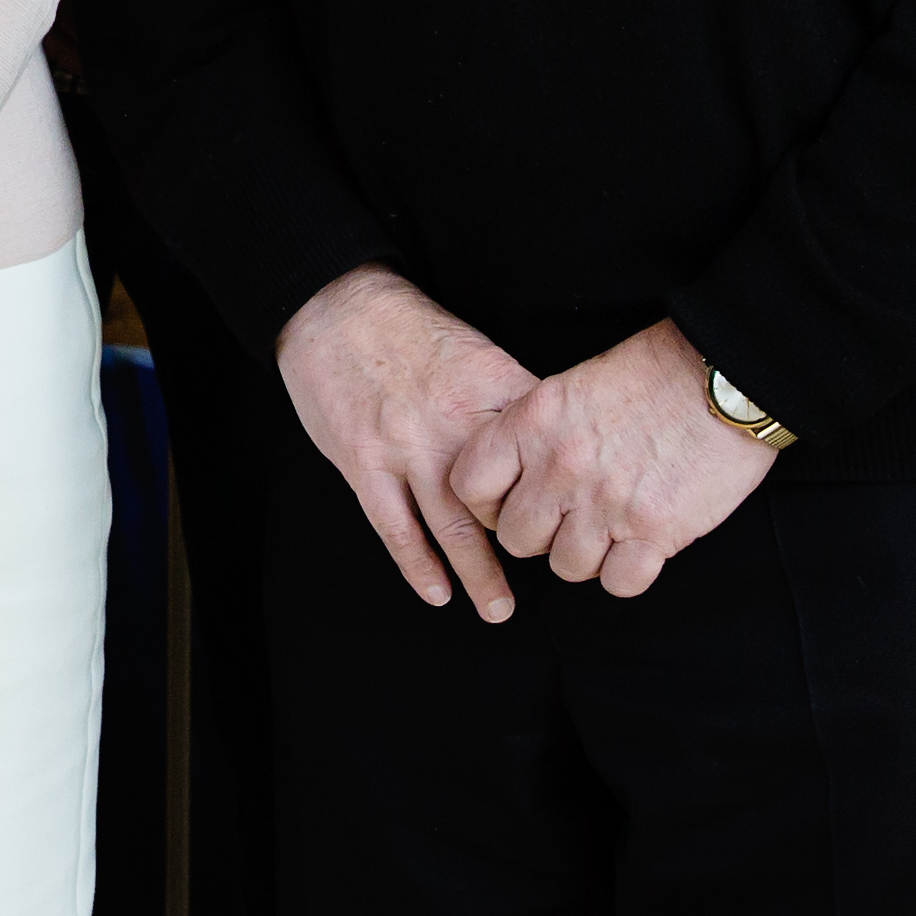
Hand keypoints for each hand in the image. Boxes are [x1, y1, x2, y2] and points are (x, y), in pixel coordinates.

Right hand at [275, 266, 537, 619]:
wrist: (334, 305)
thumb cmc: (408, 329)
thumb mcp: (474, 349)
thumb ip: (509, 398)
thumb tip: (554, 443)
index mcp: (490, 388)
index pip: (541, 452)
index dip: (564, 492)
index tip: (581, 522)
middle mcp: (453, 422)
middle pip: (505, 497)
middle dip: (531, 544)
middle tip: (552, 579)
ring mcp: (406, 445)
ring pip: (452, 524)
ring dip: (479, 574)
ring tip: (499, 609)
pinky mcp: (364, 461)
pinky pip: (395, 525)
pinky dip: (417, 564)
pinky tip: (436, 592)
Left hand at [451, 319, 774, 601]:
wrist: (723, 375)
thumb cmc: (653, 372)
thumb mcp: (572, 386)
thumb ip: (536, 431)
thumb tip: (519, 476)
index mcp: (532, 422)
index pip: (469, 485)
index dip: (488, 504)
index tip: (514, 502)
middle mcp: (561, 466)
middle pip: (517, 539)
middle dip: (540, 535)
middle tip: (569, 519)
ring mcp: (607, 502)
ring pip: (566, 567)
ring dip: (586, 556)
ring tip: (610, 530)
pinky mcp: (656, 531)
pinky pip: (618, 583)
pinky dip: (627, 572)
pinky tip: (640, 547)